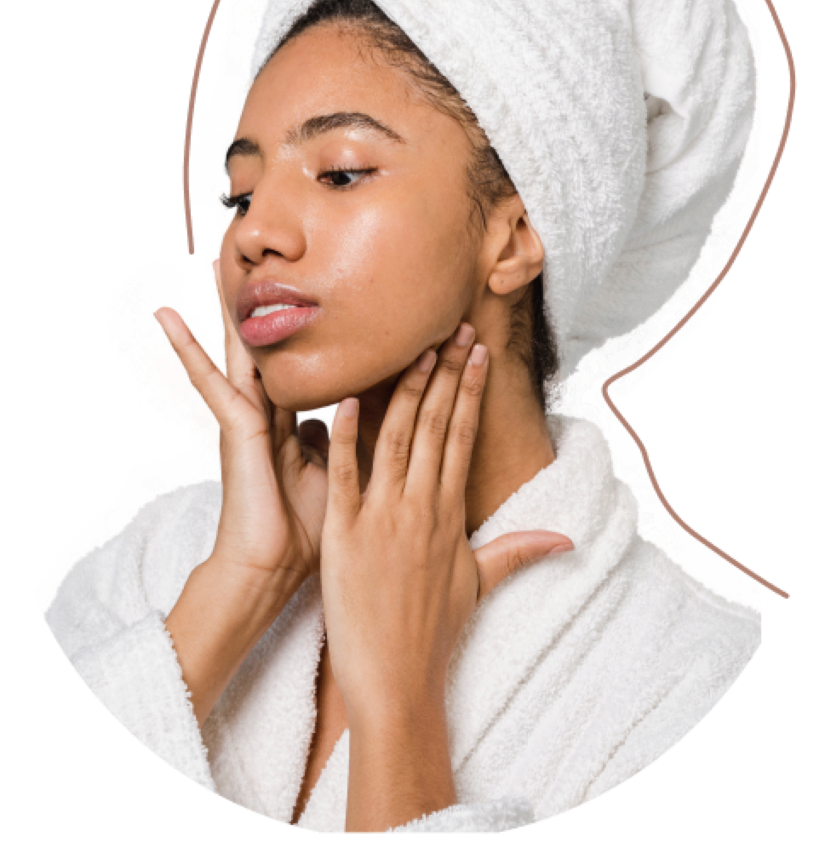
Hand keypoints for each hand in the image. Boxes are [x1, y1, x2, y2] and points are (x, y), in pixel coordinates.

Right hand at [155, 258, 329, 722]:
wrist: (271, 571)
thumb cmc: (304, 530)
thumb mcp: (338, 471)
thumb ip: (349, 437)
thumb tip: (375, 411)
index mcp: (290, 418)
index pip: (297, 357)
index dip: (303, 320)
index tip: (309, 282)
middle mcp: (265, 409)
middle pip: (265, 342)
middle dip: (262, 300)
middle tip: (250, 251)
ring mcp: (245, 417)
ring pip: (237, 348)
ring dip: (224, 306)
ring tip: (211, 259)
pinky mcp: (234, 430)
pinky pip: (212, 380)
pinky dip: (192, 349)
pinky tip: (170, 318)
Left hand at [319, 323, 572, 830]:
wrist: (396, 680)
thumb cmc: (435, 632)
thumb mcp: (480, 584)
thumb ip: (519, 550)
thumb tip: (568, 539)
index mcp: (450, 513)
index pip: (463, 436)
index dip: (469, 390)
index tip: (475, 351)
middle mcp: (421, 506)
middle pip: (435, 424)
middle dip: (445, 371)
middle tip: (452, 326)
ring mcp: (382, 517)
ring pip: (397, 437)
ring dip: (405, 388)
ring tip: (414, 346)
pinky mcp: (344, 532)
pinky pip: (344, 475)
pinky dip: (342, 435)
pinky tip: (343, 398)